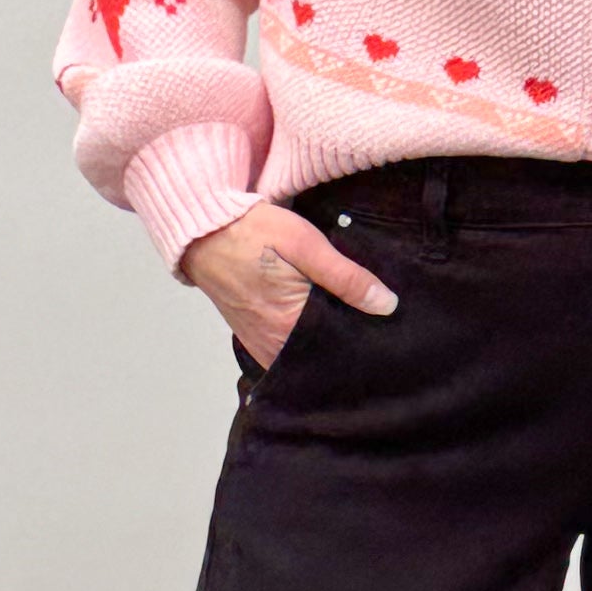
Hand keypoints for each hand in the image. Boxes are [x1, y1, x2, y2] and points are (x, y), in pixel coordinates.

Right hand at [182, 199, 398, 366]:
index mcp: (291, 326)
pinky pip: (284, 353)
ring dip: (324, 347)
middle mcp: (273, 344)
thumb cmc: (254, 232)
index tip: (386, 334)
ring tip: (351, 328)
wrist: (204, 230)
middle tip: (374, 330)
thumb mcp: (307, 245)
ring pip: (303, 359)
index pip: (341, 351)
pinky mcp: (251, 336)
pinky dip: (303, 345)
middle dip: (346, 348)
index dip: (364, 342)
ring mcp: (259, 344)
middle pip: (322, 359)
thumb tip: (387, 305)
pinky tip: (320, 327)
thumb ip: (347, 278)